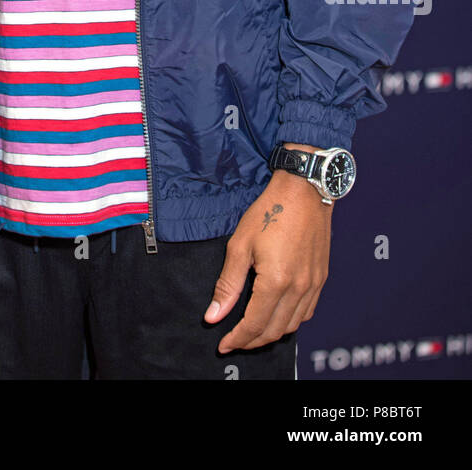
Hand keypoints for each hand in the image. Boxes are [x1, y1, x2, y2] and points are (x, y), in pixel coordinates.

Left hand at [203, 164, 332, 353]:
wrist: (305, 190)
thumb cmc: (270, 211)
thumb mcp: (240, 245)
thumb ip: (227, 284)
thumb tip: (213, 315)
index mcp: (276, 282)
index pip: (254, 325)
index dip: (237, 339)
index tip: (223, 344)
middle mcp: (298, 288)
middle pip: (274, 330)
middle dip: (252, 341)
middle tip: (234, 340)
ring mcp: (313, 284)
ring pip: (292, 325)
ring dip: (271, 333)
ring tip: (252, 331)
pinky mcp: (321, 278)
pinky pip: (306, 312)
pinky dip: (290, 321)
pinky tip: (277, 315)